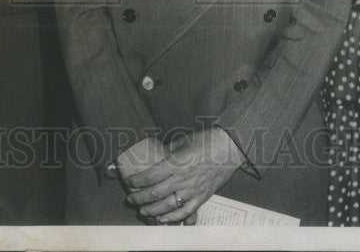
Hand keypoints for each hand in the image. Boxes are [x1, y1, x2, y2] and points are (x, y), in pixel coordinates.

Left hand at [122, 128, 242, 224]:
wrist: (230, 148)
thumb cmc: (207, 140)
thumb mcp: (184, 140)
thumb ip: (169, 149)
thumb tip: (158, 154)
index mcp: (176, 163)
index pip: (151, 175)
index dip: (137, 181)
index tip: (129, 182)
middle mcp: (183, 179)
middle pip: (156, 193)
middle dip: (140, 198)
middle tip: (130, 199)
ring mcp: (193, 190)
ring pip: (167, 206)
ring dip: (152, 210)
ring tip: (143, 210)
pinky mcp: (202, 197)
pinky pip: (185, 212)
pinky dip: (173, 218)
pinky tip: (163, 219)